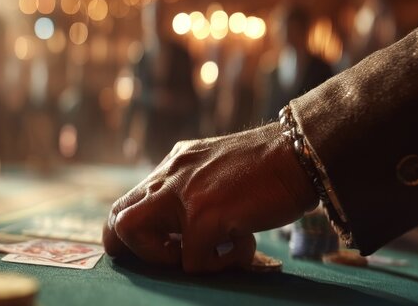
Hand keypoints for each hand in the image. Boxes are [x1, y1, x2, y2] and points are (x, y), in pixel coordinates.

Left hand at [103, 123, 317, 272]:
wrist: (301, 153)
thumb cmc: (268, 168)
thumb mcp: (216, 170)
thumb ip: (193, 191)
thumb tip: (183, 234)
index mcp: (173, 167)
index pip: (126, 203)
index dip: (131, 237)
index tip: (163, 249)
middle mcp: (170, 176)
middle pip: (116, 219)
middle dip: (139, 251)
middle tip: (177, 256)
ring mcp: (183, 194)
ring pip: (133, 235)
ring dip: (169, 258)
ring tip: (210, 253)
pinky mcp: (204, 215)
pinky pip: (193, 261)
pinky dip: (220, 264)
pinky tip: (245, 246)